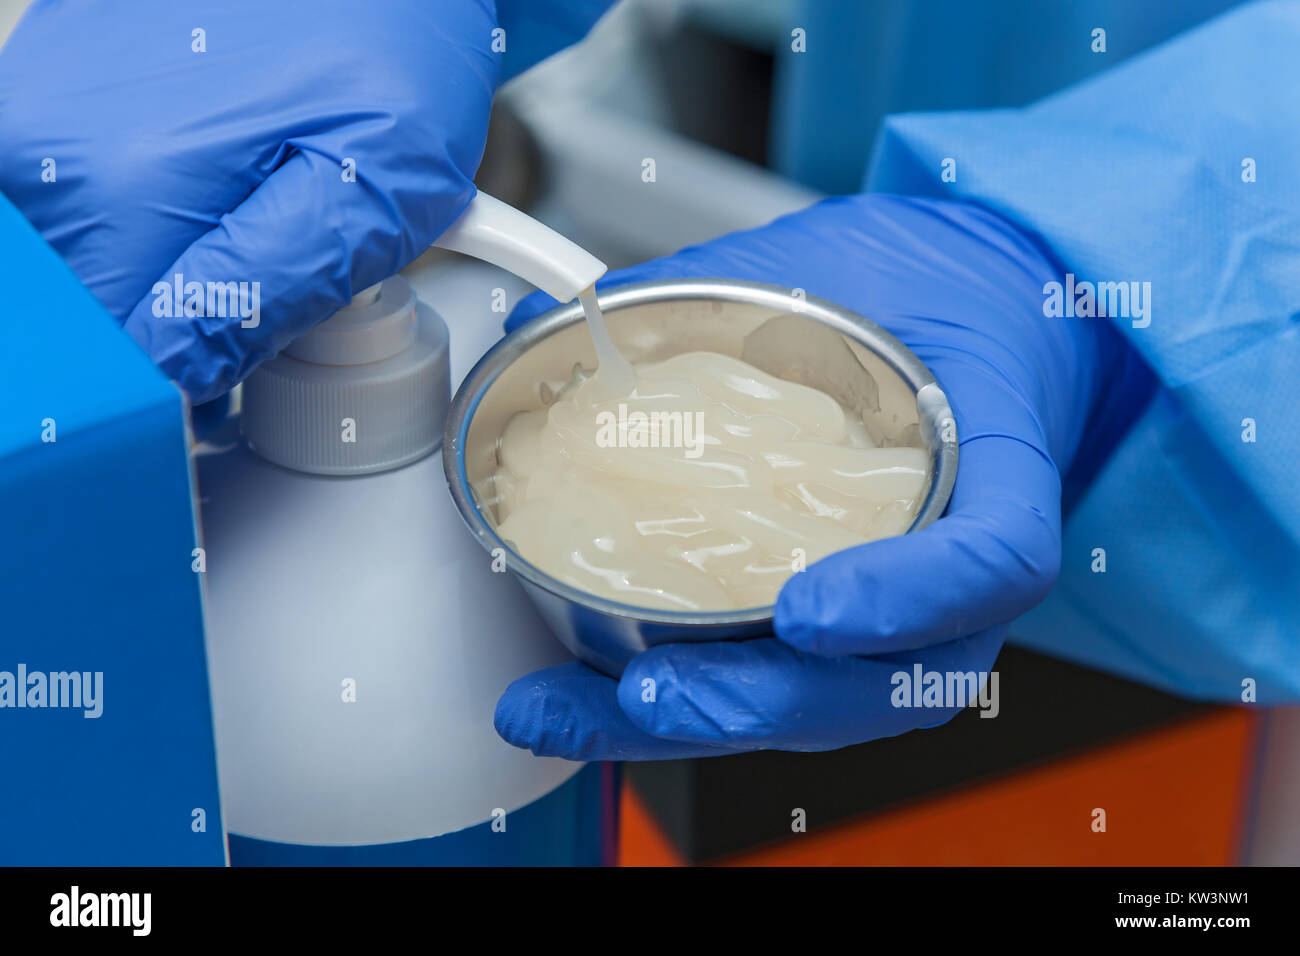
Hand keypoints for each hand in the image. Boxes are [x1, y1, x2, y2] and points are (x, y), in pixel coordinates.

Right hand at [0, 0, 496, 402]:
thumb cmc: (385, 45)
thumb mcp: (371, 192)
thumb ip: (261, 296)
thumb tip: (173, 380)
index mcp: (120, 185)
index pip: (114, 366)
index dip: (175, 400)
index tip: (226, 391)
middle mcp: (48, 149)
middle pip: (91, 321)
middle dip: (171, 336)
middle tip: (260, 284)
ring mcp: (37, 116)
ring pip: (88, 275)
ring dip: (160, 283)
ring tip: (242, 224)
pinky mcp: (50, 102)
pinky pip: (83, 217)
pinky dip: (144, 232)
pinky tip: (210, 194)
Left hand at [494, 193, 1118, 758]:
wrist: (973, 312)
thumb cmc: (923, 290)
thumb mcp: (841, 262)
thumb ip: (713, 288)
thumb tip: (549, 319)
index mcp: (998, 456)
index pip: (992, 558)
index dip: (906, 600)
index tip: (803, 613)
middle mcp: (968, 561)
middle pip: (900, 682)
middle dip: (767, 701)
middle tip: (652, 691)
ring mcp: (921, 610)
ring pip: (839, 707)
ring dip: (712, 726)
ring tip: (582, 714)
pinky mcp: (863, 626)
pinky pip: (802, 689)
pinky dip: (705, 708)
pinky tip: (602, 705)